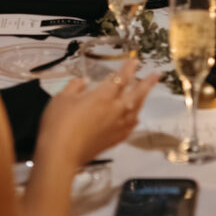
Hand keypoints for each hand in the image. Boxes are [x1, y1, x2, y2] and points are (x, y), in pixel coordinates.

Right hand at [37, 60, 158, 167]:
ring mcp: (117, 127)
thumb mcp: (62, 98)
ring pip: (136, 110)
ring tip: (145, 93)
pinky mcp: (114, 141)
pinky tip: (135, 119)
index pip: (120, 78)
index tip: (135, 61)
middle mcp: (115, 110)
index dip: (128, 68)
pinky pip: (130, 127)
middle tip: (157, 75)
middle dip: (147, 83)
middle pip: (136, 94)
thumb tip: (84, 81)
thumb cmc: (59, 123)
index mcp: (103, 96)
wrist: (61, 155)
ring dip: (142, 100)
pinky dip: (134, 119)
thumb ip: (75, 87)